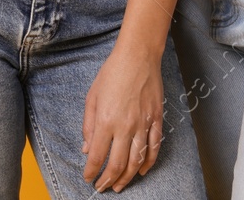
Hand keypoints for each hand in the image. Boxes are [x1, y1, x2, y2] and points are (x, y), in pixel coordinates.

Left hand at [82, 42, 165, 191]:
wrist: (138, 56)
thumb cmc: (112, 73)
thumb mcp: (92, 97)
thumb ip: (88, 126)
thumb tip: (87, 149)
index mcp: (106, 121)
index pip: (97, 157)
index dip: (91, 172)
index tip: (88, 178)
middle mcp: (125, 126)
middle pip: (117, 165)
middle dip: (108, 181)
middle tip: (102, 188)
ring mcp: (143, 124)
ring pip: (136, 161)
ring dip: (127, 178)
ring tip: (120, 186)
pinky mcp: (156, 120)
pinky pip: (154, 148)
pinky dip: (148, 163)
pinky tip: (141, 171)